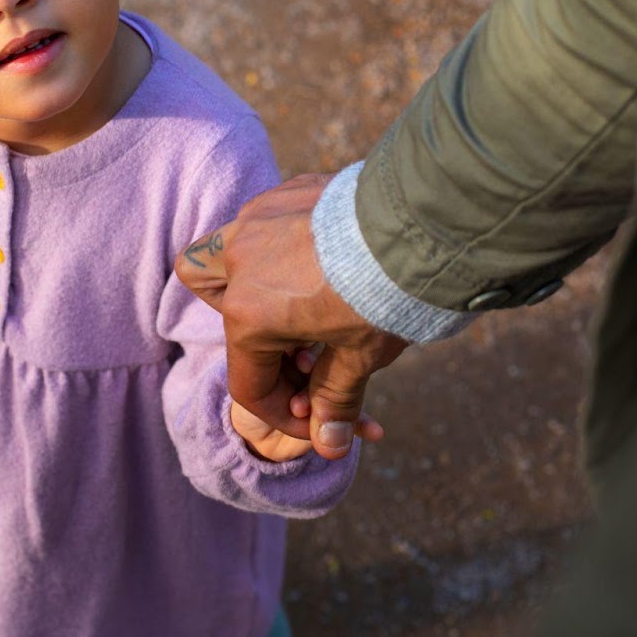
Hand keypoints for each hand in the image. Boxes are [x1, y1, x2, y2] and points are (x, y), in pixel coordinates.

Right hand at [176, 172, 408, 459]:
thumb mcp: (359, 358)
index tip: (314, 416)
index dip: (281, 411)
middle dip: (248, 335)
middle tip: (297, 349)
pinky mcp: (286, 190)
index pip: (249, 382)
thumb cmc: (384, 296)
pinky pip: (266, 221)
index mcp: (248, 314)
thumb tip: (330, 446)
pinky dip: (283, 243)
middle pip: (216, 304)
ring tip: (303, 297)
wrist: (419, 224)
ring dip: (254, 279)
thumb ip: (335, 401)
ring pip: (226, 249)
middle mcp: (239, 262)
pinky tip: (327, 257)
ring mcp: (258, 219)